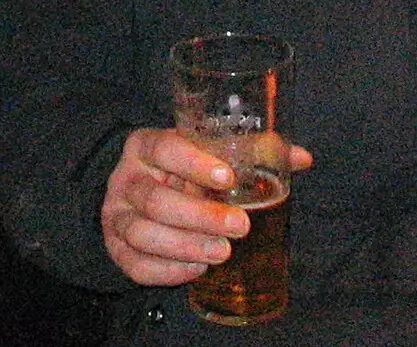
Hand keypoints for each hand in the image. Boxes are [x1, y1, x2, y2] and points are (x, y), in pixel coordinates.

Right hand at [101, 128, 313, 286]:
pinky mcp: (115, 247)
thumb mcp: (207, 154)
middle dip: (200, 216)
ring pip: (142, 233)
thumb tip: (301, 158)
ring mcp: (116, 214)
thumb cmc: (181, 172)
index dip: (194, 164)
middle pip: (155, 199)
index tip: (229, 178)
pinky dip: (168, 270)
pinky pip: (136, 264)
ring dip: (186, 246)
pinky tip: (197, 269)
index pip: (163, 148)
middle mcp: (126, 178)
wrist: (137, 192)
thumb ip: (251, 153)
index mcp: (146, 146)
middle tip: (240, 226)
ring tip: (221, 253)